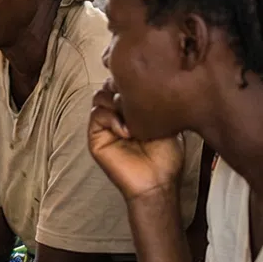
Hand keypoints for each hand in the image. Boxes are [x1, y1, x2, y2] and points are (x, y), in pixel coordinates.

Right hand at [89, 83, 185, 200]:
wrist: (158, 182)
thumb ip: (157, 102)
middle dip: (121, 86)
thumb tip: (156, 79)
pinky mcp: (96, 138)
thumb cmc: (166, 158)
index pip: (123, 84)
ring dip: (115, 101)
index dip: (129, 79)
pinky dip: (110, 117)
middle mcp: (117, 115)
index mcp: (132, 110)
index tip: (143, 82)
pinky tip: (126, 131)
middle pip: (109, 85)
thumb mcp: (166, 122)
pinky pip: (96, 115)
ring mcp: (105, 126)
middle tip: (136, 97)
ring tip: (132, 117)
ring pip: (99, 97)